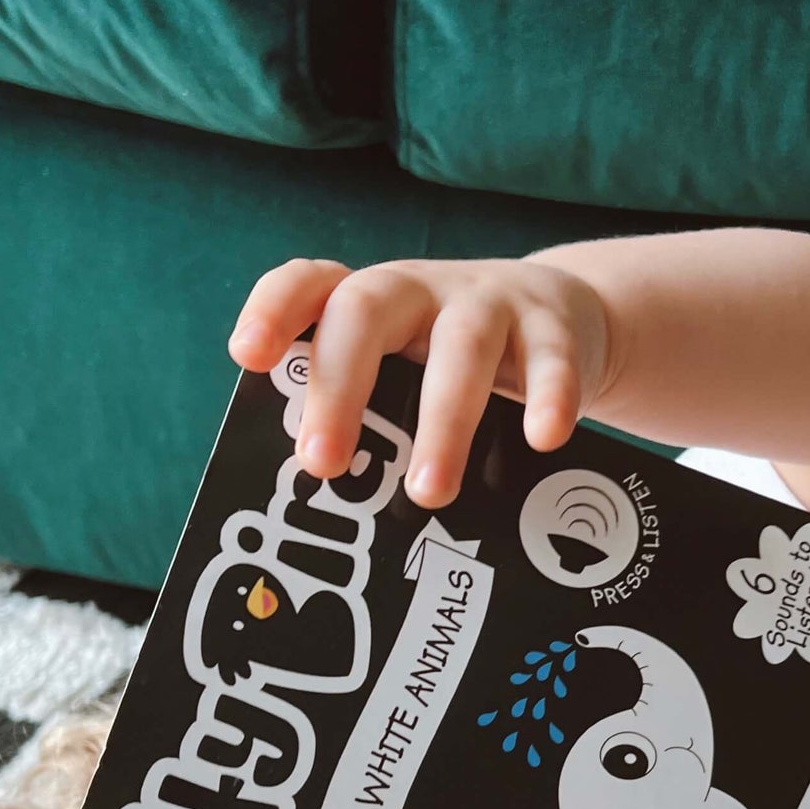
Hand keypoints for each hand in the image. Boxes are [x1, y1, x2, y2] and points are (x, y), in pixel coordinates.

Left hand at [228, 256, 612, 506]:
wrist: (562, 318)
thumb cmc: (453, 369)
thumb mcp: (403, 377)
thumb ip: (369, 422)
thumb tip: (326, 523)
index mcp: (366, 303)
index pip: (309, 285)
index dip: (275, 311)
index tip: (248, 355)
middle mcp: (418, 291)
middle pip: (367, 314)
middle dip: (339, 389)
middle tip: (321, 465)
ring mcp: (487, 302)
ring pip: (460, 348)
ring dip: (442, 423)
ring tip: (429, 494)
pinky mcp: (552, 326)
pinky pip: (551, 359)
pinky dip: (547, 396)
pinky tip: (542, 438)